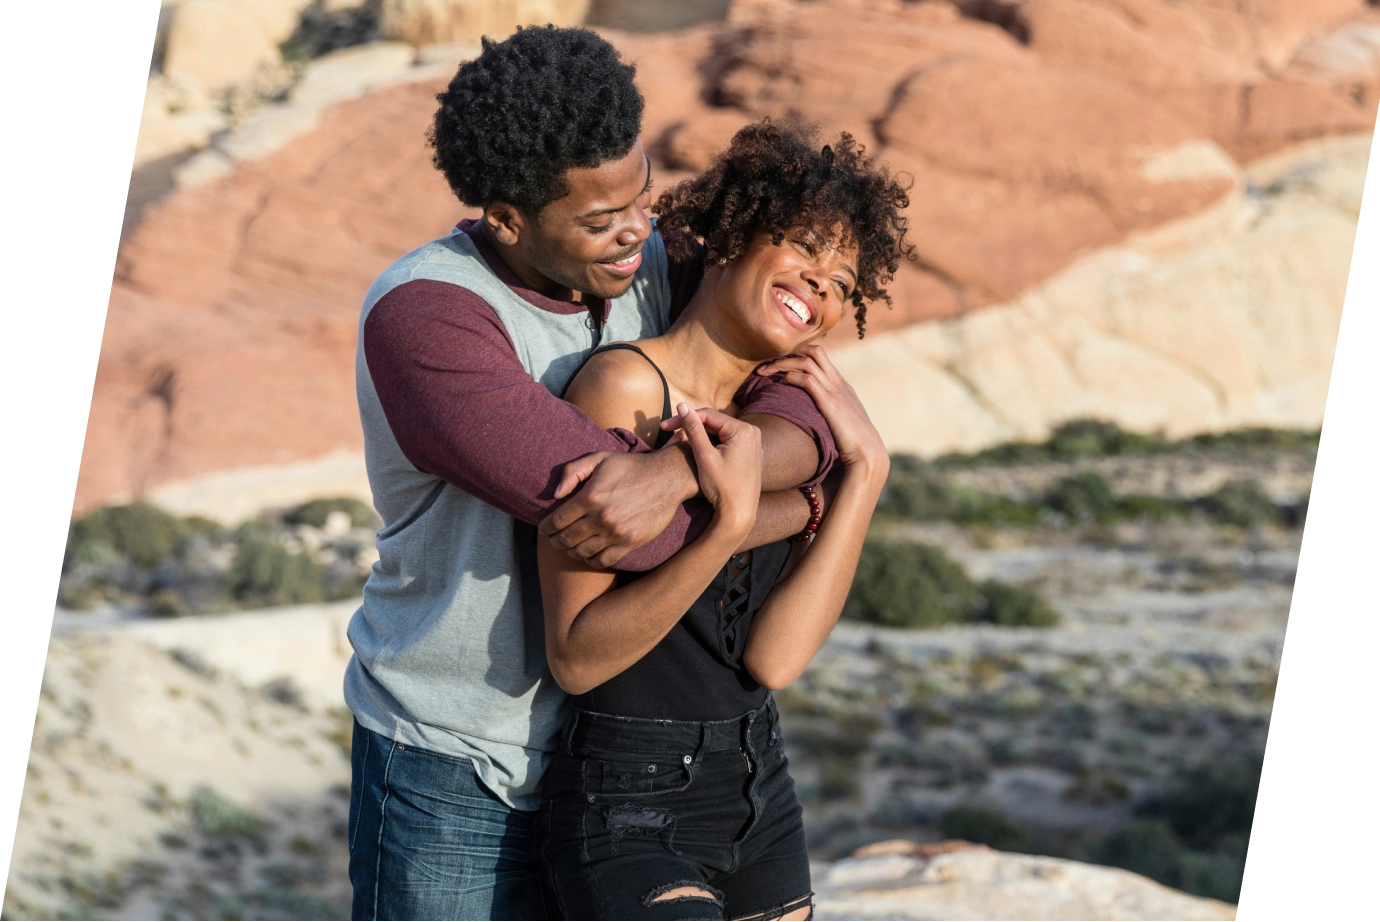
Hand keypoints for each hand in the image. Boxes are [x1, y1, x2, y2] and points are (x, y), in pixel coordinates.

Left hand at [538, 449, 695, 568]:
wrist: (667, 478)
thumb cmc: (631, 467)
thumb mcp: (599, 458)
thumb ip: (573, 472)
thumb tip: (555, 495)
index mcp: (590, 496)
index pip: (557, 520)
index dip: (546, 528)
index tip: (544, 530)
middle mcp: (601, 517)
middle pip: (567, 539)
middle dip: (556, 541)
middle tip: (554, 540)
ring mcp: (616, 532)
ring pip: (582, 552)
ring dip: (571, 552)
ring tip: (570, 547)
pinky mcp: (630, 543)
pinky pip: (603, 560)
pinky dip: (591, 560)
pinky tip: (588, 554)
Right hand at [672, 402, 761, 535]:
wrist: (739, 513)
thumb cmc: (722, 487)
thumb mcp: (704, 456)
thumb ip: (693, 429)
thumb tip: (681, 405)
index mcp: (743, 429)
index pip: (707, 415)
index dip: (683, 419)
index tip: (664, 427)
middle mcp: (753, 431)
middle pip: (715, 423)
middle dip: (692, 428)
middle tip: (670, 436)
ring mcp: (754, 442)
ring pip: (720, 432)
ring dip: (701, 436)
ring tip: (680, 444)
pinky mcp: (751, 453)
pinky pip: (728, 441)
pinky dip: (713, 444)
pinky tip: (698, 451)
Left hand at [757, 345, 887, 479]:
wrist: (868, 455)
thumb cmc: (854, 446)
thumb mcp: (843, 424)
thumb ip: (832, 416)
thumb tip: (818, 423)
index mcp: (843, 387)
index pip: (820, 358)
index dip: (798, 356)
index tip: (780, 366)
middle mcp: (839, 384)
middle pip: (814, 351)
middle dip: (789, 353)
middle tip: (768, 364)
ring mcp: (835, 391)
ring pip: (807, 361)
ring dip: (783, 363)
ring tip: (764, 372)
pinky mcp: (829, 402)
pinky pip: (807, 379)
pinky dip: (790, 377)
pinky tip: (779, 384)